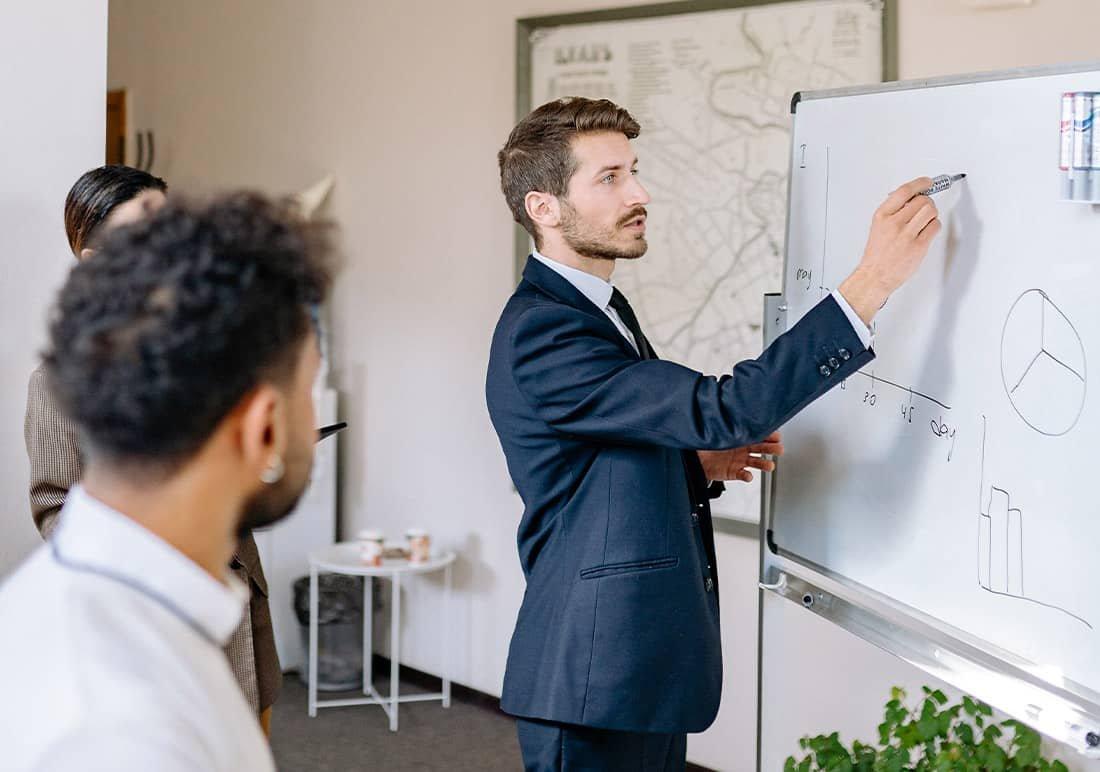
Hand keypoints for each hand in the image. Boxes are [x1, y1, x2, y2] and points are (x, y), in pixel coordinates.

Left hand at [696, 432, 783, 482]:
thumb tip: (728, 411)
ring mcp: (741, 461)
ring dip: (765, 465)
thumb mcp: (716, 431)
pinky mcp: (735, 472)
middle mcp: (744, 449)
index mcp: (742, 437)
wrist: (698, 459)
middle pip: (762, 449)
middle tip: (779, 449)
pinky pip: (744, 475)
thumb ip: (724, 424)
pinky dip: (747, 476)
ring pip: (757, 463)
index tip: (776, 435)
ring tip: (770, 466)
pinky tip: (748, 475)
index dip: (769, 435)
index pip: (759, 435)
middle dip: (772, 449)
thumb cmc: (708, 443)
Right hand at [838, 177, 941, 324]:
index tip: (927, 182)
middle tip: (924, 209)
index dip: (920, 183)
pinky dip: (934, 227)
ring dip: (931, 214)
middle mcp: (894, 223)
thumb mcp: (878, 226)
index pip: (904, 191)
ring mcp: (907, 235)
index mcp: (882, 216)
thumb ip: (894, 211)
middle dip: (927, 203)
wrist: (875, 275)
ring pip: (931, 211)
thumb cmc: (877, 253)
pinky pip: (935, 226)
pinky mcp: (918, 246)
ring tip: (924, 221)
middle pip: (922, 200)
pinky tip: (926, 232)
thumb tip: (912, 198)